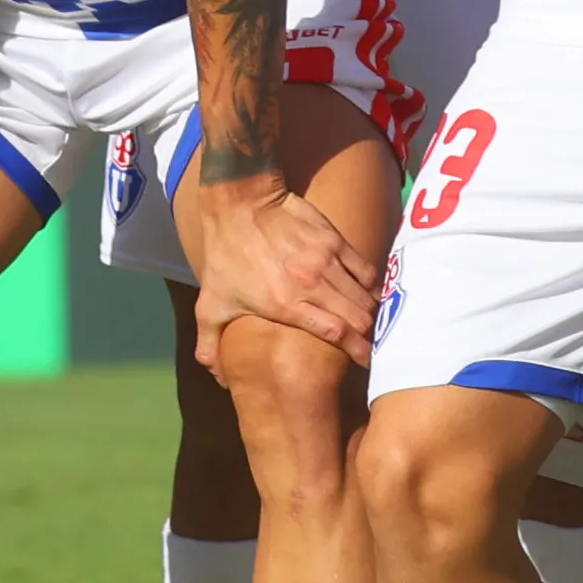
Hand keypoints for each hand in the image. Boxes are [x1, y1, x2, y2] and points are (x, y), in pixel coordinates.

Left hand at [177, 176, 375, 371]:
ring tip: (372, 322)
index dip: (359, 351)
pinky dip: (372, 285)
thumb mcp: (210, 304)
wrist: (239, 203)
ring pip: (365, 295)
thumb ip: (210, 344)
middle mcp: (312, 285)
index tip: (367, 361)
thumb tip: (217, 379)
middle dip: (369, 335)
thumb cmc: (225, 255)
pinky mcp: (333, 239)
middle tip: (371, 343)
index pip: (338, 333)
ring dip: (371, 312)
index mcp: (288, 305)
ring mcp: (326, 260)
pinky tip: (370, 293)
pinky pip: (364, 268)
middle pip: (360, 317)